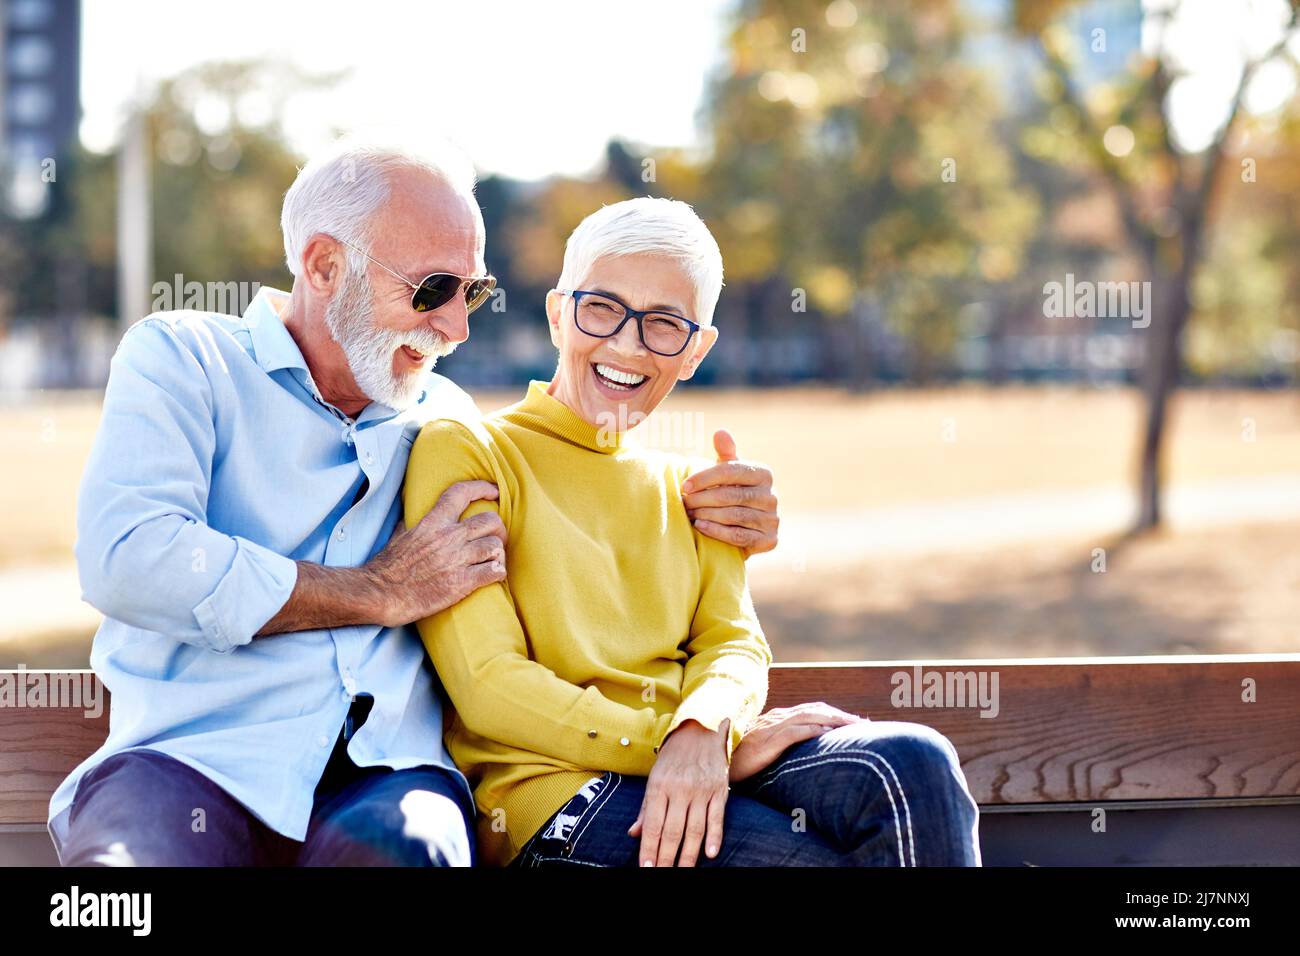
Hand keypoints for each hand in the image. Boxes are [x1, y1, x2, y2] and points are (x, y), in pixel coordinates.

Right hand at [369, 479, 506, 625]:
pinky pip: (494, 571)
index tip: (494, 491)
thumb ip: (413, 521)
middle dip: (498, 529)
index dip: (482, 488)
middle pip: (490, 520)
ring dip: (498, 554)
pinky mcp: (462, 583)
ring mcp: (456, 560)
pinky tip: (492, 575)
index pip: (461, 493)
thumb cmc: (387, 567)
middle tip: (495, 539)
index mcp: (432, 523)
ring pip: (495, 546)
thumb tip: (412, 508)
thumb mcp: (399, 534)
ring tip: (493, 561)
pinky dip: (498, 573)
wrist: (381, 594)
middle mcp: (448, 537)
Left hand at [627, 719, 729, 865]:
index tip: (646, 869)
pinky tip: (709, 855)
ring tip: (683, 872)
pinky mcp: (719, 790)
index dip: (649, 850)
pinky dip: (714, 837)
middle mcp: (679, 789)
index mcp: (659, 786)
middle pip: (672, 831)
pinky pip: (717, 818)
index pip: (652, 825)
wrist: (700, 729)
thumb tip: (633, 833)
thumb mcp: (655, 777)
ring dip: (688, 855)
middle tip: (662, 876)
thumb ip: (646, 808)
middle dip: (666, 859)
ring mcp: (701, 790)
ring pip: (694, 829)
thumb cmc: (674, 758)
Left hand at [682, 430, 778, 556]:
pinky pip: (739, 536)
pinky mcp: (769, 540)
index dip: (705, 477)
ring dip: (706, 515)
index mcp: (764, 474)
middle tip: (684, 503)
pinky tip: (700, 527)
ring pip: (734, 515)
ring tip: (689, 514)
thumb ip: (725, 453)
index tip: (685, 486)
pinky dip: (717, 531)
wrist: (745, 529)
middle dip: (702, 499)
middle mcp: (772, 496)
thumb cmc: (732, 494)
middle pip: (730, 495)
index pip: (731, 471)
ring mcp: (773, 519)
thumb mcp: (729, 473)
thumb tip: (720, 432)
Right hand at [728, 703, 865, 782]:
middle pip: (814, 710)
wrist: (712, 763)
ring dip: (834, 719)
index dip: (832, 714)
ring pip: (808, 716)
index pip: (810, 712)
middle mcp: (775, 719)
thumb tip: (800, 749)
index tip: (854, 722)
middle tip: (864, 722)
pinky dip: (814, 730)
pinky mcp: (767, 742)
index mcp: (775, 720)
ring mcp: (771, 729)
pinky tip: (829, 733)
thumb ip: (778, 745)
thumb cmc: (735, 760)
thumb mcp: (761, 750)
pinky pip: (795, 732)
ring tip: (854, 725)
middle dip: (840, 715)